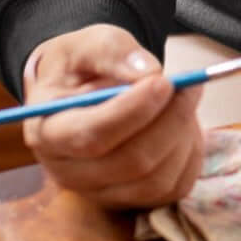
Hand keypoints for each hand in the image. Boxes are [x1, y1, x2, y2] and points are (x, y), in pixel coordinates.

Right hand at [21, 23, 204, 207]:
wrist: (81, 88)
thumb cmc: (83, 65)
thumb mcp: (89, 42)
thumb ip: (113, 51)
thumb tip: (149, 73)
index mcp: (49, 132)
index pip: (90, 136)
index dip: (132, 112)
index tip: (164, 81)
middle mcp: (69, 172)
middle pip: (130, 162)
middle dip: (170, 119)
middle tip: (191, 83)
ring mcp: (100, 191)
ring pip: (156, 179)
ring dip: (183, 134)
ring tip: (185, 97)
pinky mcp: (132, 197)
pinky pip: (174, 187)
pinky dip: (190, 152)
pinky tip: (184, 122)